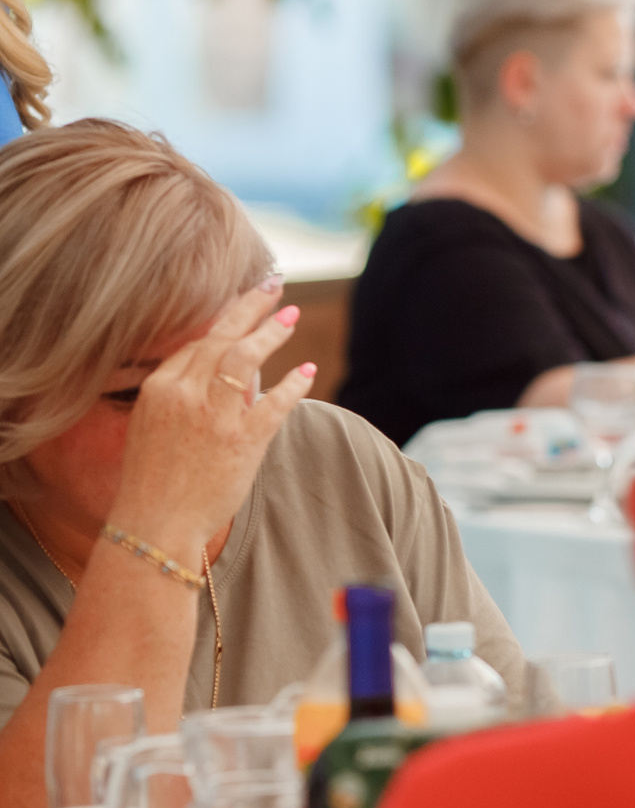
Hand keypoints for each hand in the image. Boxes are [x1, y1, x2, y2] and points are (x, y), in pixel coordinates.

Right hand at [107, 283, 314, 552]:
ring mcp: (215, 416)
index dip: (224, 321)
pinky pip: (275, 402)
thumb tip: (221, 375)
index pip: (197, 344)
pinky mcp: (243, 440)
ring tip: (291, 315)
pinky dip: (294, 384)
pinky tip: (307, 370)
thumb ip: (183, 396)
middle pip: (222, 338)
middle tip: (272, 286)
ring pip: (247, 358)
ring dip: (272, 332)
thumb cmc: (154, 479)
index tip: (243, 305)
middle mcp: (185, 394)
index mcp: (159, 389)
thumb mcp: (154, 426)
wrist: (155, 522)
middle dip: (249, 308)